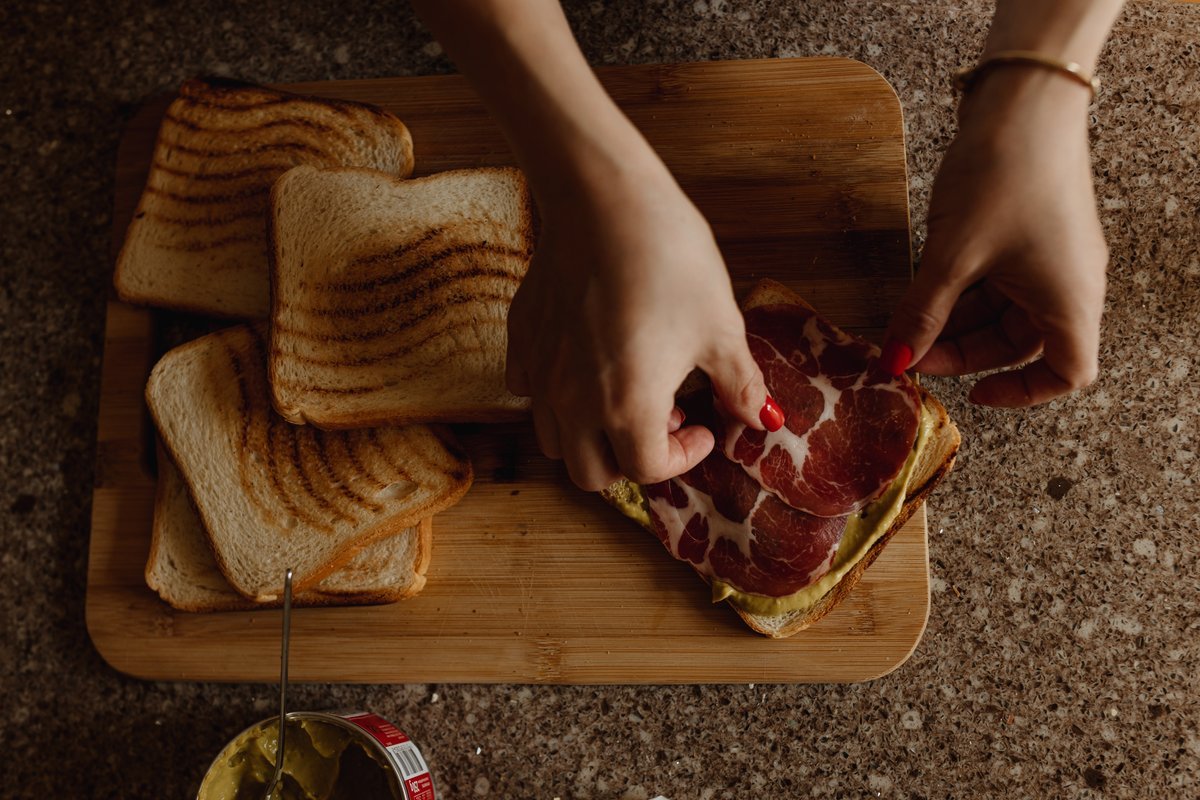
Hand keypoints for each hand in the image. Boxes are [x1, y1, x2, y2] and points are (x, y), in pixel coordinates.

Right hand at [506, 163, 768, 490]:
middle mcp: (574, 402)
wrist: (604, 199)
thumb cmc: (668, 259)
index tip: (706, 425)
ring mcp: (541, 372)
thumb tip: (763, 418)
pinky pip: (526, 392)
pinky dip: (553, 397)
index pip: (648, 470)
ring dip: (589, 436)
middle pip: (591, 474)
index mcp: (628, 408)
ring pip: (553, 441)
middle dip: (630, 462)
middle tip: (664, 423)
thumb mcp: (720, 326)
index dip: (685, 456)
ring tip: (623, 395)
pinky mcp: (521, 338)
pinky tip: (584, 363)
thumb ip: (740, 384)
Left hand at [885, 70, 1108, 405]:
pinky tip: (922, 290)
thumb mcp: (952, 254)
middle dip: (963, 353)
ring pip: (1002, 313)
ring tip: (905, 323)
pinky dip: (962, 291)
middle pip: (1020, 344)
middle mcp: (1069, 283)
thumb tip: (894, 360)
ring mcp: (1050, 257)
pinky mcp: (1029, 233)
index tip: (973, 392)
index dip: (1024, 393)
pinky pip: (998, 280)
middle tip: (907, 351)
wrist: (1023, 98)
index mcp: (1071, 300)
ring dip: (956, 322)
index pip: (1069, 372)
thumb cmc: (1004, 174)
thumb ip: (922, 313)